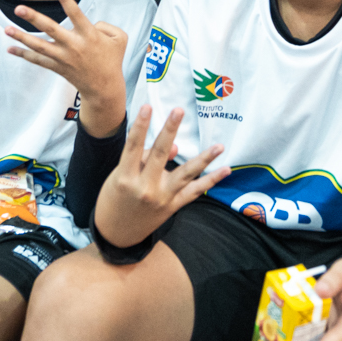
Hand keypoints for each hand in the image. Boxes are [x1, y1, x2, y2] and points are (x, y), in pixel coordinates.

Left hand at [3, 0, 129, 135]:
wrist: (104, 88)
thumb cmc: (112, 60)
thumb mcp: (119, 39)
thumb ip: (106, 25)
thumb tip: (90, 23)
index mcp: (89, 36)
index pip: (76, 14)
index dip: (67, 1)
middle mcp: (74, 46)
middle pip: (51, 29)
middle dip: (34, 18)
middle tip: (19, 8)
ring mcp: (63, 57)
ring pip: (39, 46)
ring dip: (22, 37)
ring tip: (6, 28)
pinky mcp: (57, 67)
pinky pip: (38, 60)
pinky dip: (23, 55)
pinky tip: (10, 49)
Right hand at [93, 105, 226, 248]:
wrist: (116, 234)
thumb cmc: (115, 198)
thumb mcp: (119, 177)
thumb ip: (143, 160)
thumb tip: (175, 147)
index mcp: (126, 177)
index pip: (133, 146)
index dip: (140, 126)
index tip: (147, 106)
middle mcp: (145, 188)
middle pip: (160, 154)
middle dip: (170, 130)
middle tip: (178, 111)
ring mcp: (162, 198)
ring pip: (185, 174)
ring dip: (204, 159)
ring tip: (219, 146)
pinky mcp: (173, 206)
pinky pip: (195, 192)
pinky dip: (211, 181)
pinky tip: (226, 170)